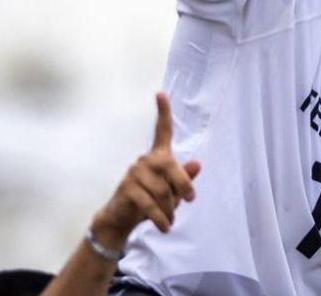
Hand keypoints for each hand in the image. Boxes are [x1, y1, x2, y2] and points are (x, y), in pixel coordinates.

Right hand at [90, 92, 201, 249]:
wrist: (123, 220)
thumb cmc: (152, 201)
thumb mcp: (173, 191)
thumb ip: (184, 178)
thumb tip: (197, 163)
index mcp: (158, 156)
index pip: (161, 131)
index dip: (162, 112)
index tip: (160, 93)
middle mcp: (145, 160)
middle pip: (170, 166)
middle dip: (183, 185)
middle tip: (190, 201)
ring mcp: (133, 173)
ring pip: (162, 190)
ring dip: (171, 209)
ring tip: (171, 220)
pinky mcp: (126, 188)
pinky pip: (150, 203)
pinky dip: (161, 218)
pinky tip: (165, 227)